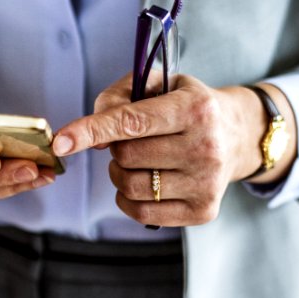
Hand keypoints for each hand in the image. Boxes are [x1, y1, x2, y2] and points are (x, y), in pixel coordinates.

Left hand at [52, 73, 295, 226]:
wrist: (239, 135)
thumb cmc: (186, 106)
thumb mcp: (159, 85)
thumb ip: (118, 98)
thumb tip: (93, 138)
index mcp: (194, 109)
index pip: (131, 122)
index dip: (90, 131)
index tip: (60, 142)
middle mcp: (205, 147)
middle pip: (126, 156)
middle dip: (116, 148)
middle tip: (131, 140)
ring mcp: (206, 183)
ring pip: (130, 186)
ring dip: (119, 174)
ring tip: (137, 161)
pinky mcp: (203, 211)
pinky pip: (142, 212)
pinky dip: (128, 199)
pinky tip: (142, 183)